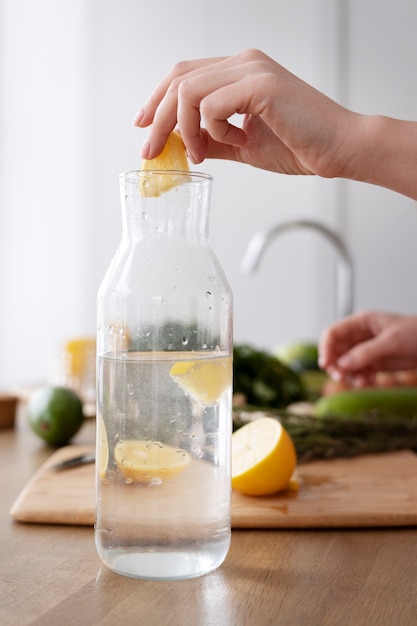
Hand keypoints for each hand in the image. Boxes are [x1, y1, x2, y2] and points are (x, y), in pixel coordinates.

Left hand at [134, 49, 357, 179]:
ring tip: (200, 154)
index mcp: (240, 72)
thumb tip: (181, 144)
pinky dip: (212, 130)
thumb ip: (212, 140)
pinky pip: (212, 105)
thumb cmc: (299, 145)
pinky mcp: (261, 85)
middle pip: (178, 79)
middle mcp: (244, 62)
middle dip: (157, 118)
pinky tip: (234, 141)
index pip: (184, 75)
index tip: (143, 125)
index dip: (157, 99)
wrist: (339, 149)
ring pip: (189, 91)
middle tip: (151, 150)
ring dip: (185, 129)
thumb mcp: (243, 145)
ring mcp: (252, 70)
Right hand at [319, 310, 416, 385]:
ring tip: (361, 382)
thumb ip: (366, 352)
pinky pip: (359, 372)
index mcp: (361, 322)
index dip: (325, 348)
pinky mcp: (375, 363)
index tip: (326, 364)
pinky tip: (370, 381)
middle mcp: (360, 336)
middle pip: (336, 351)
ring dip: (349, 375)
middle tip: (341, 377)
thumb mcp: (391, 341)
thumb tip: (343, 364)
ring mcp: (367, 350)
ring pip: (346, 364)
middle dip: (336, 365)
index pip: (333, 333)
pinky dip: (361, 379)